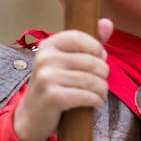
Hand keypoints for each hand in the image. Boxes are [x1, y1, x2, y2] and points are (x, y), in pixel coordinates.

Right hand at [12, 19, 113, 140]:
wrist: (33, 117)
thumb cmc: (55, 86)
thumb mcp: (68, 61)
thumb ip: (89, 43)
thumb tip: (107, 23)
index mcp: (49, 45)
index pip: (81, 38)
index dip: (97, 50)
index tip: (99, 60)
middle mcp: (45, 58)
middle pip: (92, 62)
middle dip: (103, 75)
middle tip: (99, 83)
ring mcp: (46, 77)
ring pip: (92, 80)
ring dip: (101, 90)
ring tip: (98, 94)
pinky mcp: (52, 96)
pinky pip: (87, 95)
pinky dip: (95, 101)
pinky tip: (93, 103)